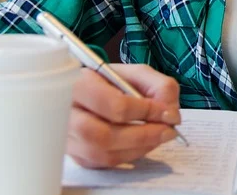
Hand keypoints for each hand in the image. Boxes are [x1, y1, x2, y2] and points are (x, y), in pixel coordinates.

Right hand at [67, 64, 181, 168]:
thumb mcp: (135, 73)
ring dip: (138, 148)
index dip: (146, 112)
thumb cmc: (109, 81)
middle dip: (143, 136)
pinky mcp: (75, 154)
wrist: (84, 92)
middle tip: (168, 131)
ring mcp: (67, 137)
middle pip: (103, 136)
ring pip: (103, 154)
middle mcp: (65, 114)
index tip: (168, 113)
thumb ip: (158, 86)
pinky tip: (141, 143)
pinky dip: (129, 155)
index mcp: (78, 85)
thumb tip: (170, 114)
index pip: (114, 105)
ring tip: (157, 136)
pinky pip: (103, 163)